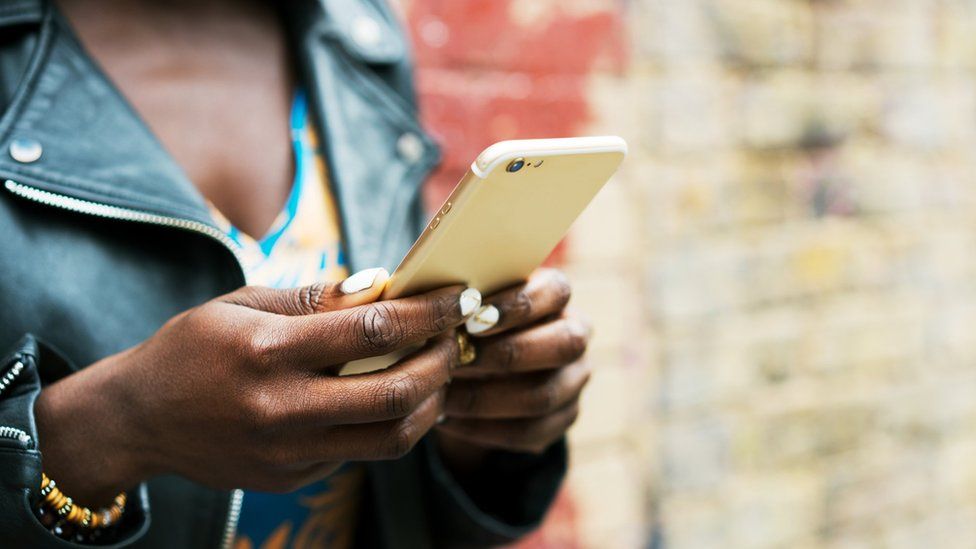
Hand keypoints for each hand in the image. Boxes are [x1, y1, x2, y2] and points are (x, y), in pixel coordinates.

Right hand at [35, 269, 481, 504]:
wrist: (137, 420)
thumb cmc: (192, 348)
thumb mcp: (242, 304)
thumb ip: (314, 299)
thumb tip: (381, 286)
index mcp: (268, 352)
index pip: (373, 331)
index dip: (428, 313)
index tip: (459, 298)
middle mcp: (282, 409)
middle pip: (397, 394)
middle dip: (442, 363)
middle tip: (456, 340)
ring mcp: (288, 453)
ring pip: (391, 438)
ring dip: (430, 404)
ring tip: (437, 373)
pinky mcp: (292, 479)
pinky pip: (359, 453)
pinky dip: (389, 424)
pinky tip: (393, 397)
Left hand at [436, 269, 591, 467]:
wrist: (476, 364)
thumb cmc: (464, 319)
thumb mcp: (464, 302)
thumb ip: (458, 299)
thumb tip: (426, 302)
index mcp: (556, 294)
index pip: (555, 291)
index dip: (517, 306)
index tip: (471, 319)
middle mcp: (575, 334)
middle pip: (563, 345)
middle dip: (506, 354)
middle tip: (456, 361)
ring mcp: (573, 380)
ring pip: (543, 395)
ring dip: (486, 398)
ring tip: (441, 396)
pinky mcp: (562, 419)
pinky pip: (529, 433)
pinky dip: (483, 429)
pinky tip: (448, 421)